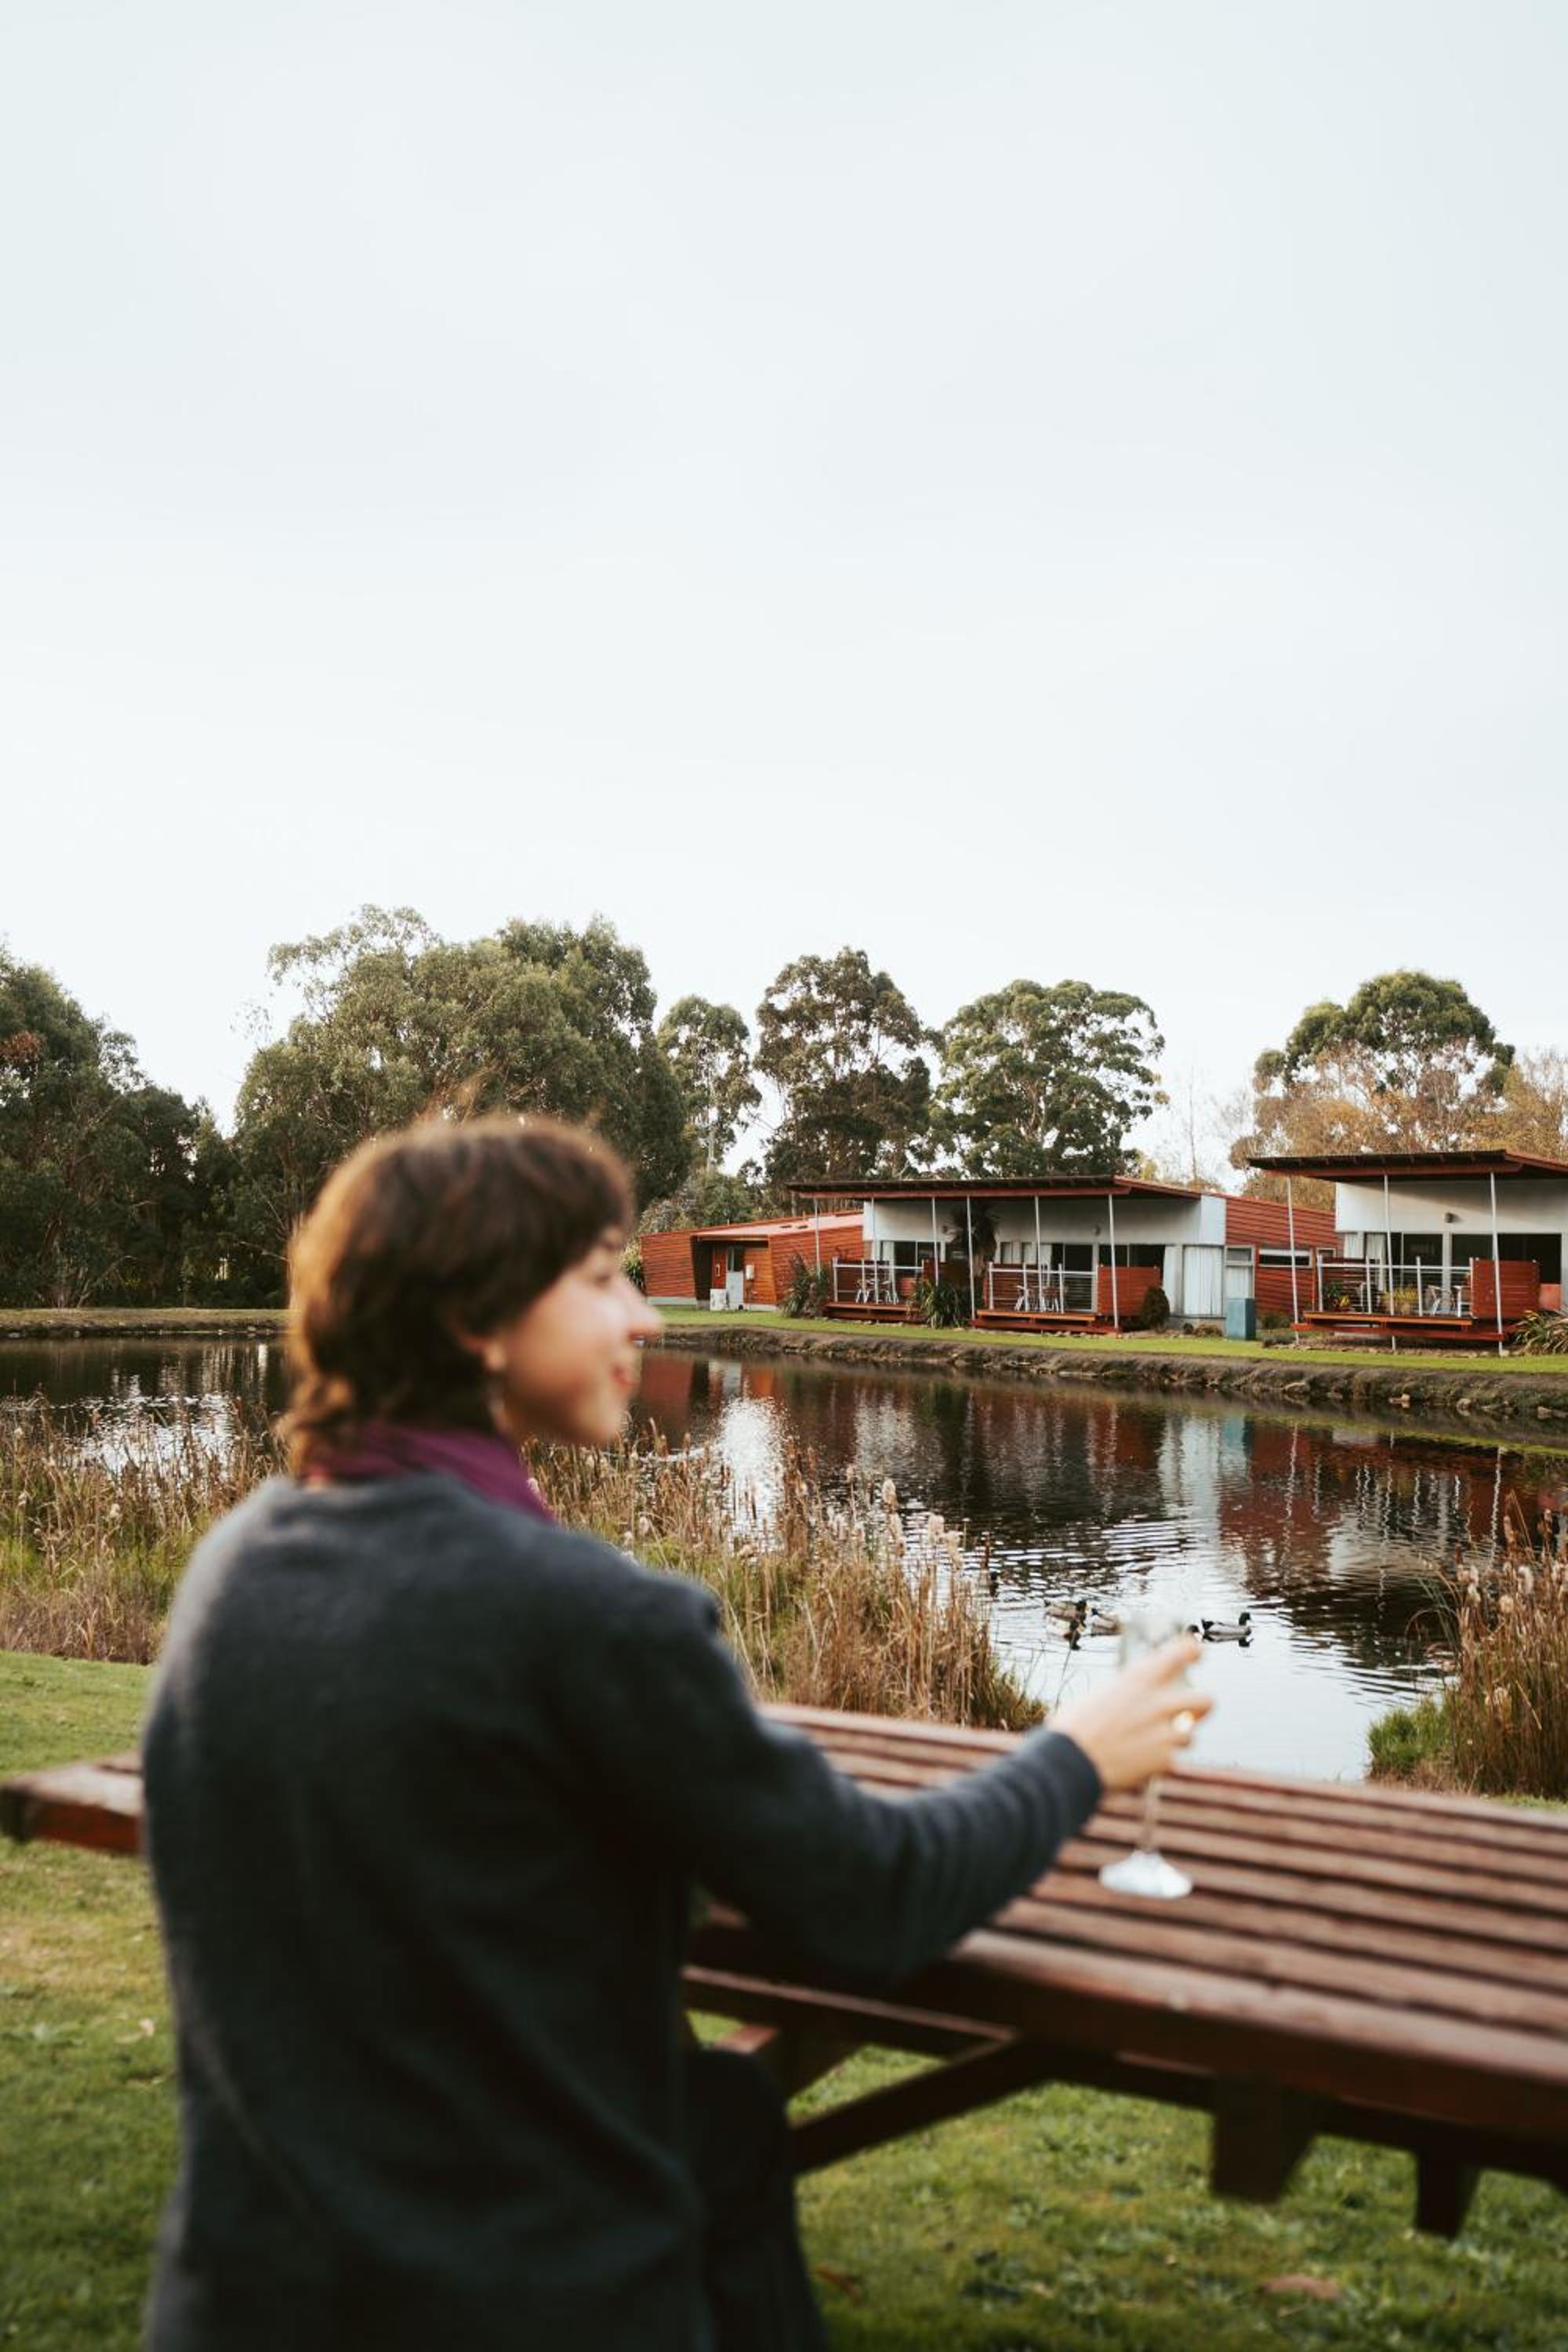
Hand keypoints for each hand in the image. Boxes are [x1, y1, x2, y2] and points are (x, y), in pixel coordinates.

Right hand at [1052, 1637, 1211, 1791]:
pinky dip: (1159, 1762)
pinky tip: (1139, 1762)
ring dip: (1175, 1739)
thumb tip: (1139, 1697)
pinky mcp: (1165, 1760)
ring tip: (1151, 1744)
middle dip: (1200, 1708)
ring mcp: (1165, 1732)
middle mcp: (1159, 1702)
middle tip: (1190, 1713)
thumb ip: (1128, 1693)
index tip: (1195, 1653)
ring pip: (1190, 1735)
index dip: (1192, 1650)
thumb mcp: (1101, 1695)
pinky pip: (1172, 1759)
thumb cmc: (1076, 1727)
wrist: (1071, 1762)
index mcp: (1140, 1678)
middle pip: (1205, 1700)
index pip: (1181, 1652)